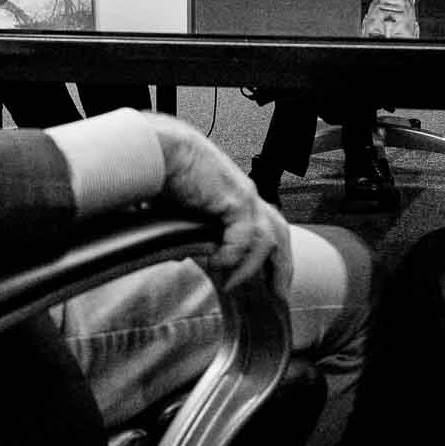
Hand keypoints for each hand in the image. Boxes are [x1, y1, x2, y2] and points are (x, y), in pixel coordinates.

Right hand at [143, 113, 291, 296]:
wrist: (162, 150)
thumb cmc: (167, 173)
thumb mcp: (180, 213)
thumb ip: (185, 235)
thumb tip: (181, 256)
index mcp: (237, 198)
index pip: (267, 229)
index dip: (271, 257)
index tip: (269, 283)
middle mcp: (247, 197)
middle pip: (280, 234)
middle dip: (282, 267)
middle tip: (279, 295)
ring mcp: (245, 197)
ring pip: (267, 239)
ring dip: (251, 267)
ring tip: (232, 285)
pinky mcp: (236, 199)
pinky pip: (244, 237)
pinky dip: (232, 255)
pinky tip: (215, 263)